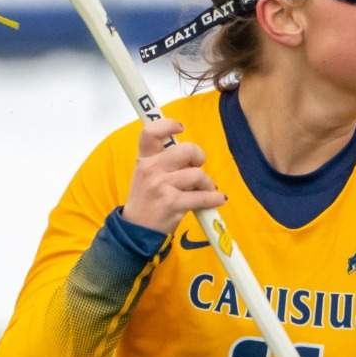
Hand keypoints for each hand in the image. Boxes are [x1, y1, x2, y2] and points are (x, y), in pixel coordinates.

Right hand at [124, 117, 226, 232]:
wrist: (136, 231)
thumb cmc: (147, 201)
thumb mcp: (145, 176)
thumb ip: (163, 161)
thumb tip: (191, 154)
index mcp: (144, 160)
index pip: (151, 132)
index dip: (167, 124)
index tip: (180, 128)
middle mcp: (150, 170)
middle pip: (185, 150)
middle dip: (199, 156)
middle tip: (198, 165)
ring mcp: (161, 186)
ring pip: (197, 174)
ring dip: (207, 183)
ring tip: (206, 190)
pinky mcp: (172, 203)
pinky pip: (202, 197)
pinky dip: (214, 198)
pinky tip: (219, 199)